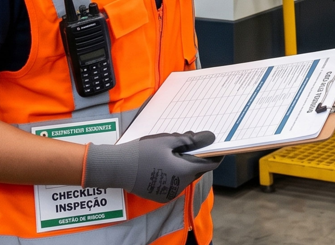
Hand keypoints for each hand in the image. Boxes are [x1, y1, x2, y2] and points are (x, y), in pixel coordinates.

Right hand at [84, 131, 222, 202]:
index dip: (215, 154)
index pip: (209, 164)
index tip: (217, 146)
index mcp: (184, 171)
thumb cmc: (143, 152)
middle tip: (185, 144)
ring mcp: (170, 193)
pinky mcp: (161, 196)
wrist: (117, 167)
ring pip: (186, 176)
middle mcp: (180, 185)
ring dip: (184, 165)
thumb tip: (210, 137)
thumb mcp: (168, 141)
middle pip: (196, 170)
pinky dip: (174, 174)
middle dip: (195, 157)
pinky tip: (163, 163)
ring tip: (170, 152)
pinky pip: (175, 183)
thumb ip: (191, 140)